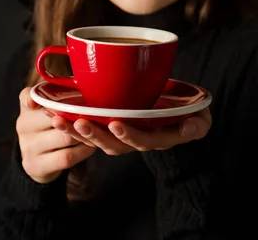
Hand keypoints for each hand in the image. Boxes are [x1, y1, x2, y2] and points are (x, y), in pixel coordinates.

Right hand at [16, 87, 96, 184]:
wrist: (37, 161)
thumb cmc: (47, 126)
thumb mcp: (44, 108)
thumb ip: (52, 93)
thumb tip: (75, 81)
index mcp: (26, 108)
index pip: (30, 98)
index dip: (40, 98)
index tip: (54, 99)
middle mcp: (23, 127)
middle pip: (55, 118)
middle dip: (77, 116)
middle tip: (97, 112)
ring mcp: (29, 148)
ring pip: (64, 138)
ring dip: (84, 133)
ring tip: (98, 128)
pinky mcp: (37, 166)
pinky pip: (67, 157)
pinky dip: (83, 150)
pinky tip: (92, 145)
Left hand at [51, 108, 211, 155]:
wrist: (183, 118)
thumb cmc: (190, 115)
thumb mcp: (199, 120)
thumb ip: (197, 124)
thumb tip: (192, 127)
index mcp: (157, 137)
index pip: (142, 140)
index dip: (129, 134)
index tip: (116, 123)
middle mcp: (138, 139)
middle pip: (113, 143)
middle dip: (94, 135)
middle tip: (78, 123)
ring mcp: (124, 134)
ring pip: (99, 138)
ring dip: (77, 131)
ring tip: (59, 120)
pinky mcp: (112, 125)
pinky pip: (92, 127)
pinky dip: (74, 123)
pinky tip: (57, 113)